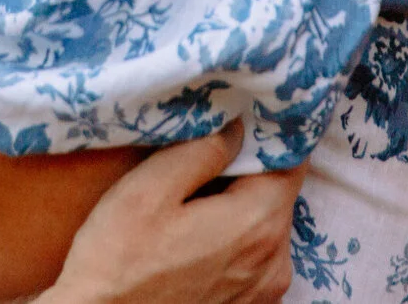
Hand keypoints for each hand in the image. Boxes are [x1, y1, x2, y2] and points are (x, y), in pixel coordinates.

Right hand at [44, 126, 301, 303]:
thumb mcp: (149, 189)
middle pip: (278, 193)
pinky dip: (236, 237)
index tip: (237, 120)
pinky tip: (196, 238)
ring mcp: (265, 288)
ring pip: (267, 223)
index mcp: (257, 223)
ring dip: (241, 206)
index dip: (266, 136)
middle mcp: (275, 259)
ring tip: (193, 203)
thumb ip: (202, 150)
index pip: (289, 160)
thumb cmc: (118, 260)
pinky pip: (256, 254)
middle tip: (202, 160)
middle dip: (248, 172)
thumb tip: (238, 128)